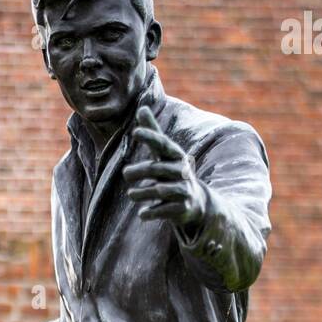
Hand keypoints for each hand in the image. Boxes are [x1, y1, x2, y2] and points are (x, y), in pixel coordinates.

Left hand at [124, 105, 205, 228]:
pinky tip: (142, 214)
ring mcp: (182, 190)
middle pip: (159, 168)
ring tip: (131, 194)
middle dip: (141, 170)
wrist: (196, 203)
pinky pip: (165, 210)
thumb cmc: (173, 173)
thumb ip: (153, 133)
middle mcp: (180, 171)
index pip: (162, 144)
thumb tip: (142, 107)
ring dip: (144, 192)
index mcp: (175, 156)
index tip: (135, 131)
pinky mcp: (181, 208)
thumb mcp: (164, 154)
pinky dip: (152, 212)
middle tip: (125, 173)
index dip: (150, 136)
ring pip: (161, 190)